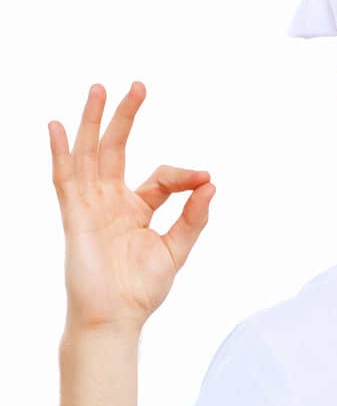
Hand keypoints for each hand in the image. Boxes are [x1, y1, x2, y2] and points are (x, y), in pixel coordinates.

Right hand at [49, 82, 215, 330]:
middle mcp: (111, 201)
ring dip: (93, 122)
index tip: (205, 179)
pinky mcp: (74, 216)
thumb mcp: (176, 250)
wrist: (116, 318)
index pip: (161, 177)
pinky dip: (60, 152)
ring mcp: (90, 206)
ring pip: (89, 154)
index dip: (183, 174)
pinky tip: (57, 126)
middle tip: (138, 86)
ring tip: (99, 89)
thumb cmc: (140, 291)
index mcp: (137, 208)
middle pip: (116, 150)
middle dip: (126, 117)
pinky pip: (64, 179)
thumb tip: (211, 185)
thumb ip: (193, 218)